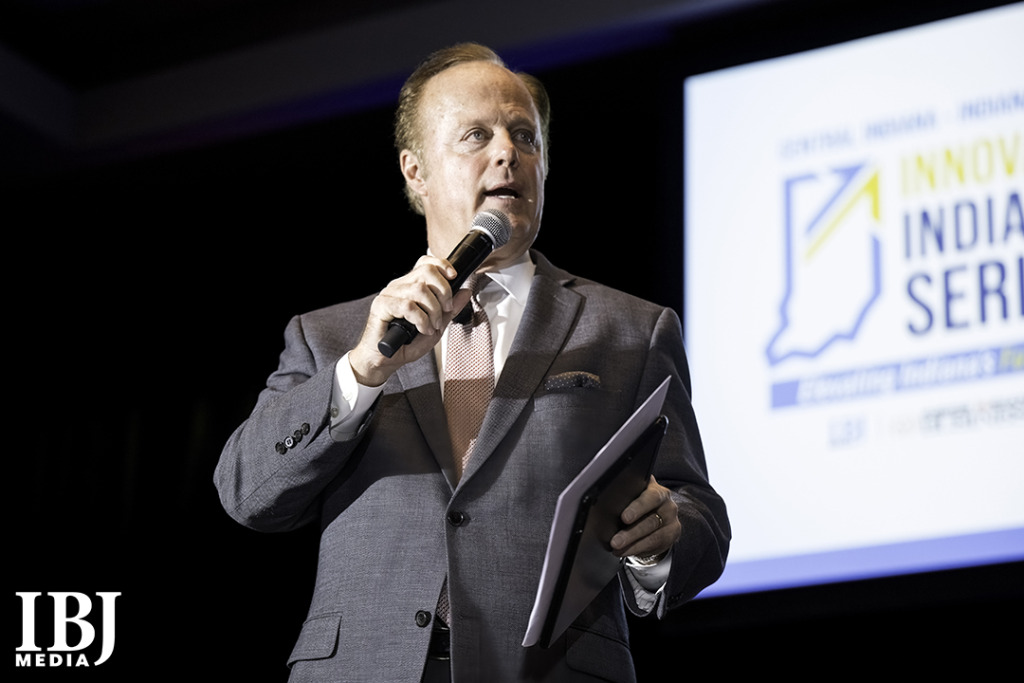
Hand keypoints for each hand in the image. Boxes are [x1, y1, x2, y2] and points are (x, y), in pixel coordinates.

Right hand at [349, 255, 471, 386]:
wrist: (384, 360)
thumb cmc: (406, 344)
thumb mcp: (436, 326)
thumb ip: (450, 309)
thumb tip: (465, 292)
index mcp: (410, 286)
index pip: (426, 263)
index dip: (442, 265)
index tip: (454, 277)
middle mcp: (399, 286)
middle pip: (426, 272)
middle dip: (444, 291)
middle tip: (446, 310)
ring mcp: (389, 295)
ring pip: (420, 289)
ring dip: (433, 310)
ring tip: (433, 326)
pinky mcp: (381, 306)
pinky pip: (408, 305)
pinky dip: (421, 319)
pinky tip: (422, 329)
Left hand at [610, 476, 680, 561]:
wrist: (661, 514)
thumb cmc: (641, 503)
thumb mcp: (635, 496)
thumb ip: (626, 496)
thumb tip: (604, 502)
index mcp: (657, 491)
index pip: (650, 497)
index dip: (637, 508)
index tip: (624, 517)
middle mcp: (668, 505)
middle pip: (651, 520)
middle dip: (631, 532)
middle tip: (615, 541)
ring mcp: (672, 521)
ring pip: (653, 536)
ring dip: (632, 544)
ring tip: (617, 548)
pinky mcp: (672, 535)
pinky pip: (654, 545)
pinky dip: (636, 549)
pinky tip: (624, 551)